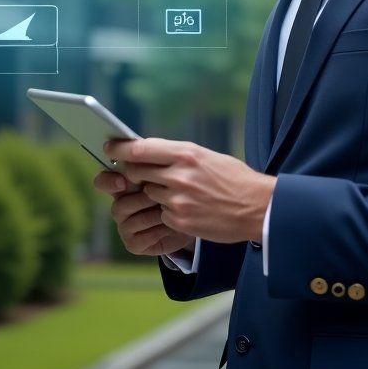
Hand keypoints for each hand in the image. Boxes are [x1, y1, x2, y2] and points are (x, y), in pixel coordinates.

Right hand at [94, 169, 195, 256]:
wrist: (193, 217)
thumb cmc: (177, 190)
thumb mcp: (167, 171)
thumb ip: (151, 160)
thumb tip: (139, 146)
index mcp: (123, 183)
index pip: (103, 180)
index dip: (109, 181)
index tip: (122, 181)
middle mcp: (121, 204)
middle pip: (119, 203)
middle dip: (140, 199)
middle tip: (156, 196)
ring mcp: (125, 226)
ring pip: (131, 220)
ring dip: (152, 214)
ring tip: (169, 208)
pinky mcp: (133, 244)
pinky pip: (140, 238)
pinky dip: (157, 231)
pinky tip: (171, 226)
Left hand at [103, 137, 275, 243]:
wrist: (257, 208)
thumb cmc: (234, 179)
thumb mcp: (207, 157)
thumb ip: (179, 155)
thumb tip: (151, 153)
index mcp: (187, 154)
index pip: (141, 149)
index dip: (120, 149)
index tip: (109, 148)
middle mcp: (179, 175)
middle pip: (137, 172)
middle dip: (134, 173)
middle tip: (138, 173)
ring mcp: (177, 199)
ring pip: (149, 193)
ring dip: (156, 193)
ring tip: (181, 193)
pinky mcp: (179, 220)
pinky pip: (161, 213)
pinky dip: (168, 211)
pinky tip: (188, 208)